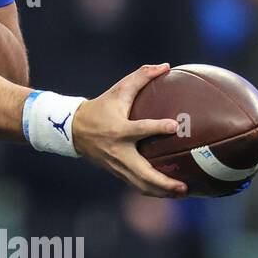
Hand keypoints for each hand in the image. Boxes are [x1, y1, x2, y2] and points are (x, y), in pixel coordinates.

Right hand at [71, 64, 188, 197]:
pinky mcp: (116, 172)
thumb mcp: (118, 90)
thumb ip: (141, 76)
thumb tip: (166, 66)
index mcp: (119, 130)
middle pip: (142, 172)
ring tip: (183, 192)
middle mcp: (118, 151)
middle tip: (184, 185)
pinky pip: (136, 185)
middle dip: (163, 182)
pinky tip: (169, 192)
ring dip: (162, 191)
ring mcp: (117, 165)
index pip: (140, 129)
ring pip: (140, 184)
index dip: (157, 127)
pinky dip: (153, 190)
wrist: (73, 129)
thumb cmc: (101, 107)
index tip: (175, 126)